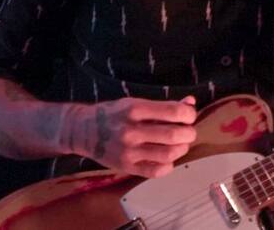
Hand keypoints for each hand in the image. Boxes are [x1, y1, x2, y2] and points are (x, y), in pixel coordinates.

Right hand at [65, 95, 198, 177]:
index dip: (189, 115)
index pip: (174, 112)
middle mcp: (131, 131)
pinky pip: (156, 171)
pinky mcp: (126, 167)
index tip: (189, 116)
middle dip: (189, 133)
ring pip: (169, 154)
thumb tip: (191, 103)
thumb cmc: (114, 114)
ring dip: (182, 149)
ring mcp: (128, 151)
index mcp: (135, 109)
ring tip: (180, 145)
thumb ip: (164, 105)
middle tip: (188, 132)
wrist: (83, 131)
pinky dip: (169, 166)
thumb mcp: (136, 103)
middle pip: (174, 135)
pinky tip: (167, 159)